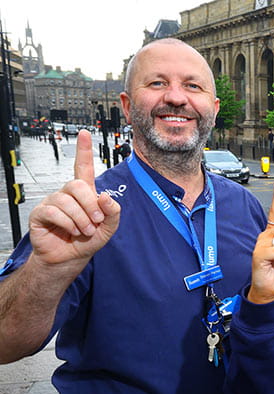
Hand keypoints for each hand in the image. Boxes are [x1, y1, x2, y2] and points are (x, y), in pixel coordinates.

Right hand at [27, 130, 119, 266]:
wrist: (69, 259)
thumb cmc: (88, 241)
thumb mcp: (108, 228)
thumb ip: (113, 212)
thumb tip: (105, 196)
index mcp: (85, 193)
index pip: (83, 167)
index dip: (84, 150)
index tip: (84, 134)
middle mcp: (67, 194)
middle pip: (77, 185)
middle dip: (90, 205)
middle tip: (95, 221)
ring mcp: (52, 202)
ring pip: (66, 200)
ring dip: (80, 218)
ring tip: (84, 230)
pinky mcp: (40, 213)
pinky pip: (53, 211)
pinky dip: (67, 223)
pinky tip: (71, 231)